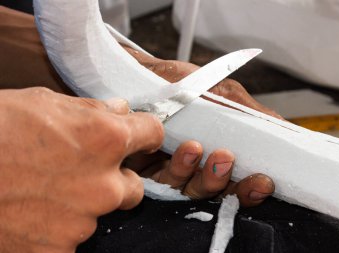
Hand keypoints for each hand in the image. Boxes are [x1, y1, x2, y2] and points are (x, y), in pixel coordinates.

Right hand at [0, 87, 162, 252]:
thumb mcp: (43, 103)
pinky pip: (73, 236)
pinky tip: (33, 210)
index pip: (152, 134)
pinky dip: (60, 225)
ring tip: (47, 189)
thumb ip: (91, 109)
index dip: (145, 133)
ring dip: (86, 202)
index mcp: (105, 139)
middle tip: (83, 170)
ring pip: (102, 212)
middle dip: (116, 178)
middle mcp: (103, 184)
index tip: (140, 136)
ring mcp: (82, 222)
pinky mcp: (58, 250)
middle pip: (134, 185)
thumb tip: (119, 111)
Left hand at [124, 46, 275, 205]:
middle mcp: (196, 168)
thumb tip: (284, 130)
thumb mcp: (221, 93)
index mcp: (216, 153)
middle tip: (228, 162)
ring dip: (201, 176)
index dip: (250, 187)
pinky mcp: (146, 174)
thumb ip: (250, 113)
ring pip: (191, 190)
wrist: (139, 73)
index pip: (237, 181)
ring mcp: (172, 172)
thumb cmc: (180, 83)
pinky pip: (163, 184)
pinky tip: (184, 150)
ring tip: (199, 149)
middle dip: (227, 185)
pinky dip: (176, 171)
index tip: (264, 181)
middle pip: (217, 192)